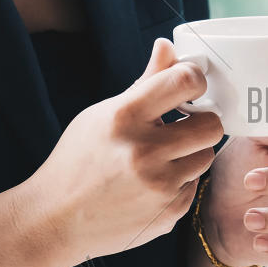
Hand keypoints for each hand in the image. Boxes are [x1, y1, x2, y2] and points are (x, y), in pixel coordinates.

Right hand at [16, 38, 223, 266]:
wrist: (56, 219)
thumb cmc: (77, 160)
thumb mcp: (103, 114)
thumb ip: (144, 81)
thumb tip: (168, 46)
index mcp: (125, 117)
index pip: (184, 82)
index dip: (194, 80)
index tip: (190, 86)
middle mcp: (145, 152)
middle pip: (211, 125)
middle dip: (202, 121)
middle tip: (184, 124)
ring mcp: (159, 187)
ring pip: (206, 156)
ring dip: (191, 152)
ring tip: (162, 156)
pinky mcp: (168, 214)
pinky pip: (194, 185)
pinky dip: (180, 181)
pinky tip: (152, 183)